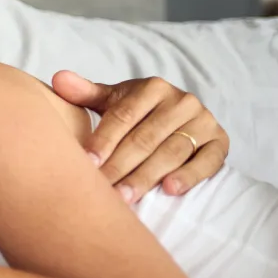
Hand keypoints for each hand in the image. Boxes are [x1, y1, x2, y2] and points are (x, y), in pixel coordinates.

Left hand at [52, 71, 228, 202]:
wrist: (180, 116)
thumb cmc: (136, 112)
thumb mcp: (113, 100)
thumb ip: (86, 93)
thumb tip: (58, 79)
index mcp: (153, 88)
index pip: (124, 116)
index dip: (104, 140)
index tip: (86, 163)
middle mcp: (181, 101)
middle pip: (146, 138)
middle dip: (121, 165)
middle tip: (101, 190)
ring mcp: (204, 122)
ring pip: (172, 152)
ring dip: (147, 176)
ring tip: (125, 198)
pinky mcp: (220, 143)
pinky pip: (207, 161)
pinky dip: (189, 175)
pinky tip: (170, 190)